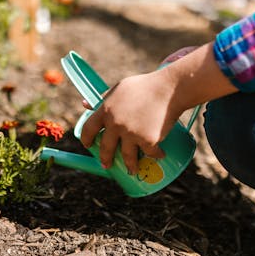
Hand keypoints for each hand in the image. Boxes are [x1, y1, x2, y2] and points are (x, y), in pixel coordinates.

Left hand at [80, 43, 237, 173]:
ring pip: (127, 156)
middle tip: (106, 165)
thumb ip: (104, 97)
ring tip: (132, 170)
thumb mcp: (120, 88)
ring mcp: (131, 133)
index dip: (86, 139)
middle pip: (106, 148)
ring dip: (130, 166)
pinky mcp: (147, 140)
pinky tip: (160, 155)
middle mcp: (115, 123)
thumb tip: (84, 104)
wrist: (170, 89)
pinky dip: (156, 155)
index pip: (88, 128)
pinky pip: (150, 153)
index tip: (88, 145)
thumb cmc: (145, 86)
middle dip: (105, 159)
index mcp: (105, 110)